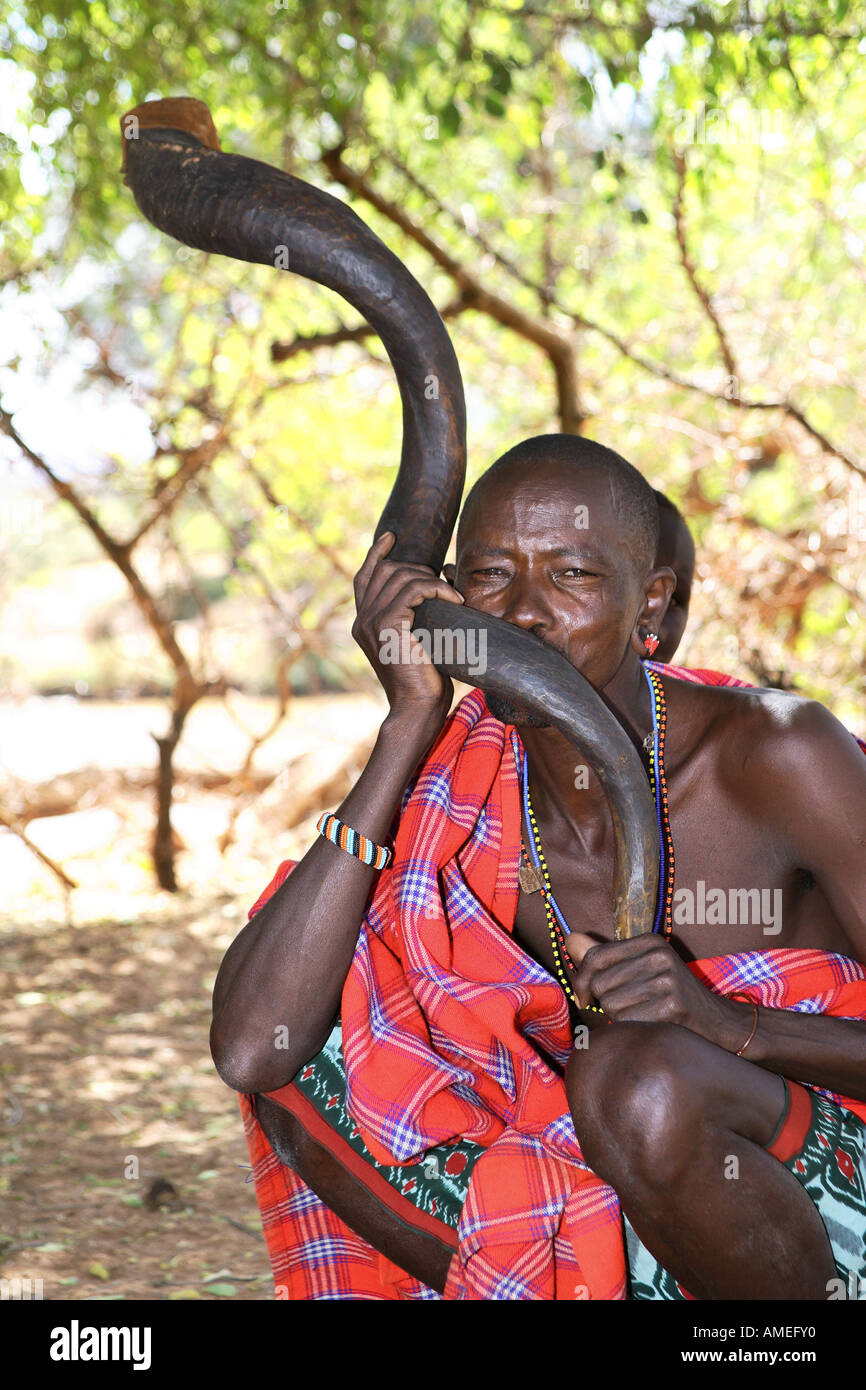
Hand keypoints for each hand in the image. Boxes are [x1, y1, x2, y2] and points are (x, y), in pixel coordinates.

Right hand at [351, 531, 464, 725]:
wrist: (418, 708)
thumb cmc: (426, 679)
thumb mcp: (418, 640)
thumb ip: (416, 615)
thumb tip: (439, 580)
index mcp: (363, 624)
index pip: (364, 578)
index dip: (375, 554)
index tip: (390, 537)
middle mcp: (362, 621)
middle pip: (384, 571)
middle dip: (415, 567)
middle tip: (440, 579)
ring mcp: (371, 622)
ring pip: (400, 577)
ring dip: (429, 578)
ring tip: (450, 593)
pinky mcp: (388, 625)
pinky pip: (413, 590)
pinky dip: (437, 588)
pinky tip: (454, 599)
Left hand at [563, 931, 751, 1050]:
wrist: (720, 1022)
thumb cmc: (673, 996)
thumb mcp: (642, 968)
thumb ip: (605, 956)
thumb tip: (569, 939)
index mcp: (650, 942)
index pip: (595, 956)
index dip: (580, 980)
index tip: (584, 999)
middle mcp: (659, 956)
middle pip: (599, 984)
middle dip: (602, 1004)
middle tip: (622, 1012)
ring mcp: (667, 981)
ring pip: (610, 1005)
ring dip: (618, 1020)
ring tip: (641, 1018)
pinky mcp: (673, 1007)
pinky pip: (627, 1023)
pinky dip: (631, 1031)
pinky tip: (649, 1029)